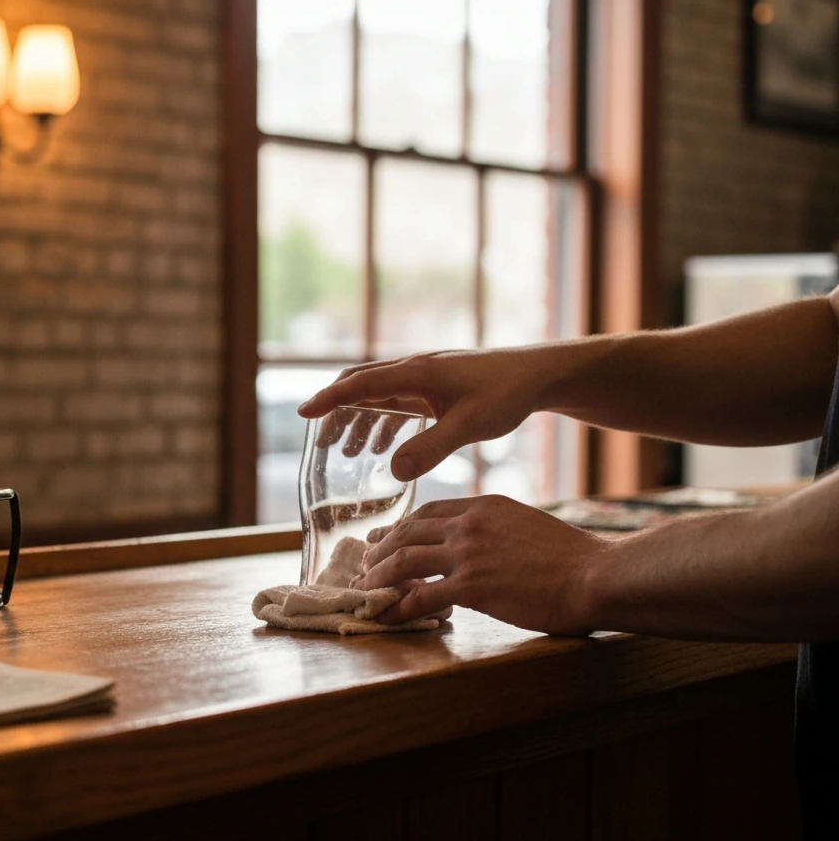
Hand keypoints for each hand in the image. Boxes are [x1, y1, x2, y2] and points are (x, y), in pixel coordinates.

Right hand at [297, 349, 556, 480]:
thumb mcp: (470, 426)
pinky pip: (396, 402)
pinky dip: (382, 423)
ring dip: (358, 420)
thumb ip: (432, 448)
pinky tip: (383, 449)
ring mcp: (423, 377)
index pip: (360, 384)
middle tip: (319, 442)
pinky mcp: (434, 387)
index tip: (302, 413)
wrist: (537, 375)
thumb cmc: (507, 395)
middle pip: (360, 384)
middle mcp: (414, 370)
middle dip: (336, 411)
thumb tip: (392, 470)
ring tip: (345, 454)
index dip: (330, 399)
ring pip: (376, 394)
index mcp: (416, 373)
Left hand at [351, 495, 611, 635]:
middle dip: (378, 550)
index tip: (384, 540)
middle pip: (406, 533)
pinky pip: (418, 596)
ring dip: (376, 577)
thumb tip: (482, 546)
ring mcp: (467, 554)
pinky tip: (383, 616)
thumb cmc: (573, 559)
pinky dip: (394, 607)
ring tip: (363, 590)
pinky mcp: (470, 586)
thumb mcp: (527, 526)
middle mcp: (469, 524)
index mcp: (483, 506)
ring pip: (402, 561)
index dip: (400, 528)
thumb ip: (497, 530)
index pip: (427, 513)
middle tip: (363, 565)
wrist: (595, 575)